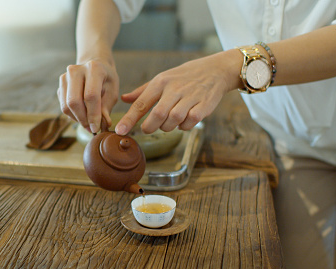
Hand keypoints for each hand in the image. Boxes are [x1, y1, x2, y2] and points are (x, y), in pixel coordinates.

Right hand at [58, 58, 119, 132]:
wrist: (95, 65)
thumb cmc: (106, 80)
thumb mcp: (113, 91)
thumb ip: (107, 107)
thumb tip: (102, 124)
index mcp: (94, 68)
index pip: (90, 96)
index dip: (93, 115)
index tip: (96, 128)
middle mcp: (76, 70)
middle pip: (74, 101)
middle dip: (83, 119)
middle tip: (91, 128)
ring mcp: (65, 77)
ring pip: (66, 105)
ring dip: (77, 119)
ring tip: (88, 123)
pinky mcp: (60, 85)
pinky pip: (63, 105)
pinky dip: (73, 115)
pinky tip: (82, 115)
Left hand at [114, 50, 241, 135]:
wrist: (215, 70)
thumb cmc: (184, 76)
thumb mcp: (162, 79)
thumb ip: (143, 91)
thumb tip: (124, 99)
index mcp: (161, 82)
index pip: (141, 103)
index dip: (129, 119)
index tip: (119, 131)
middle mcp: (174, 89)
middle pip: (157, 114)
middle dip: (149, 126)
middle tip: (147, 128)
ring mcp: (190, 97)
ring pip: (173, 120)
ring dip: (168, 126)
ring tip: (169, 122)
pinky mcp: (203, 106)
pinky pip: (189, 122)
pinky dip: (184, 126)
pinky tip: (184, 120)